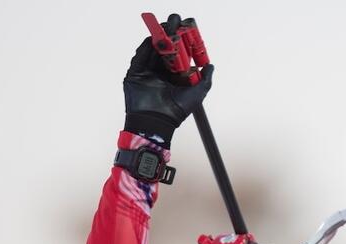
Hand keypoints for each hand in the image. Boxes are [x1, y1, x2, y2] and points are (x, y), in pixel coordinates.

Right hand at [122, 13, 213, 147]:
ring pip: (153, 50)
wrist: (157, 121)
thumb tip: (210, 65)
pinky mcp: (135, 74)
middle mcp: (161, 73)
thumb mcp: (197, 93)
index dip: (183, 40)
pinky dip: (146, 46)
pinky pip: (140, 57)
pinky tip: (154, 38)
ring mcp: (147, 72)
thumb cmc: (177, 111)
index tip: (188, 27)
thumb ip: (205, 79)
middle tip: (175, 20)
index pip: (179, 53)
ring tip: (166, 25)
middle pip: (165, 48)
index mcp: (174, 76)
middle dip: (170, 33)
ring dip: (159, 37)